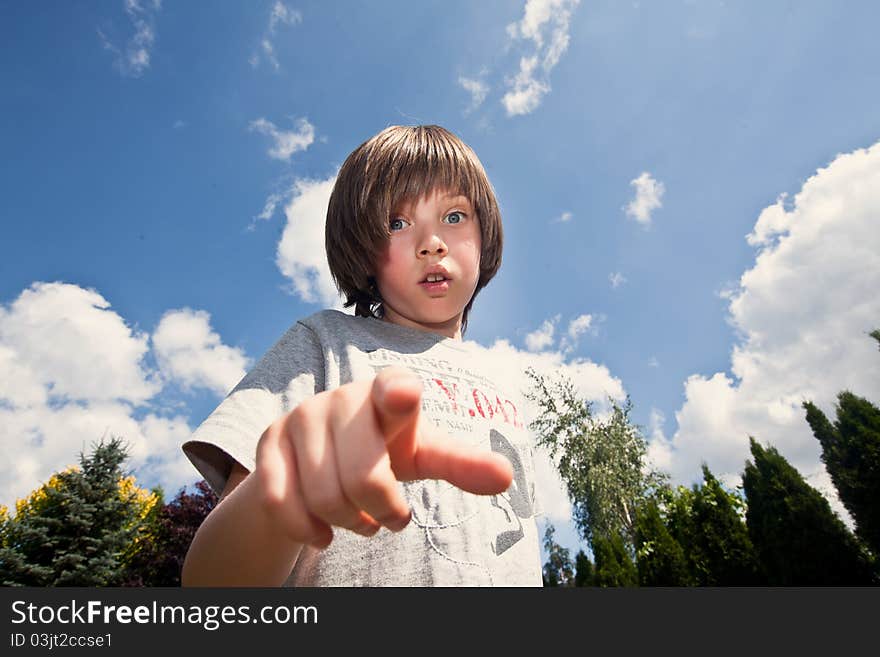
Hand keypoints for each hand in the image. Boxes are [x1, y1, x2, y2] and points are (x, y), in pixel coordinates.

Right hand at [253, 366, 513, 548]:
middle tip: (390, 516)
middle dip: (383, 511)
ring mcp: (300, 416)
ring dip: (349, 523)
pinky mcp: (268, 441)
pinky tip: (323, 530)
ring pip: (324, 498)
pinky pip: (282, 503)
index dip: (399, 395)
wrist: (323, 453)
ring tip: (360, 517)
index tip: (404, 397)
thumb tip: (507, 477)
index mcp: (388, 392)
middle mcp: (340, 398)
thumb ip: (461, 463)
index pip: (395, 389)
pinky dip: (308, 530)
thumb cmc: (387, 448)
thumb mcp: (425, 454)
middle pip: (363, 478)